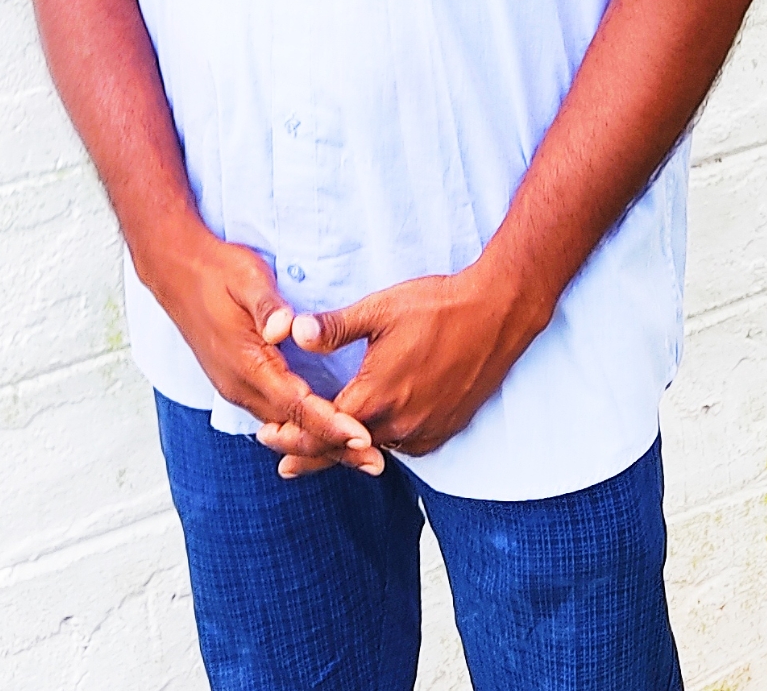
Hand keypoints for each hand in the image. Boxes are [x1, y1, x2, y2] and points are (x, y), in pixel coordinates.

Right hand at [157, 225, 384, 474]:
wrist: (176, 272)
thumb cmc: (216, 271)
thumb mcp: (246, 277)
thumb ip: (267, 305)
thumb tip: (285, 328)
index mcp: (246, 363)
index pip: (295, 405)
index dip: (330, 424)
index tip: (362, 437)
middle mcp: (240, 385)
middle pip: (293, 428)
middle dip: (334, 445)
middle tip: (375, 461)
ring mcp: (236, 387)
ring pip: (283, 426)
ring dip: (320, 441)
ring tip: (358, 454)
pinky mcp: (236, 382)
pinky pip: (273, 415)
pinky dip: (301, 428)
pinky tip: (322, 432)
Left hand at [257, 256, 540, 478]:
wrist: (497, 313)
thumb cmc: (437, 306)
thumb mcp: (380, 309)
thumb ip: (335, 327)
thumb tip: (294, 333)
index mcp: (376, 396)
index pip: (323, 428)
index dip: (294, 436)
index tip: (269, 438)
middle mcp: (399, 423)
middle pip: (346, 448)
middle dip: (313, 452)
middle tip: (283, 459)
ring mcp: (425, 429)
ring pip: (376, 448)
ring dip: (348, 449)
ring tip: (324, 448)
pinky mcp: (445, 428)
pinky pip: (405, 445)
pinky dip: (382, 444)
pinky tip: (372, 436)